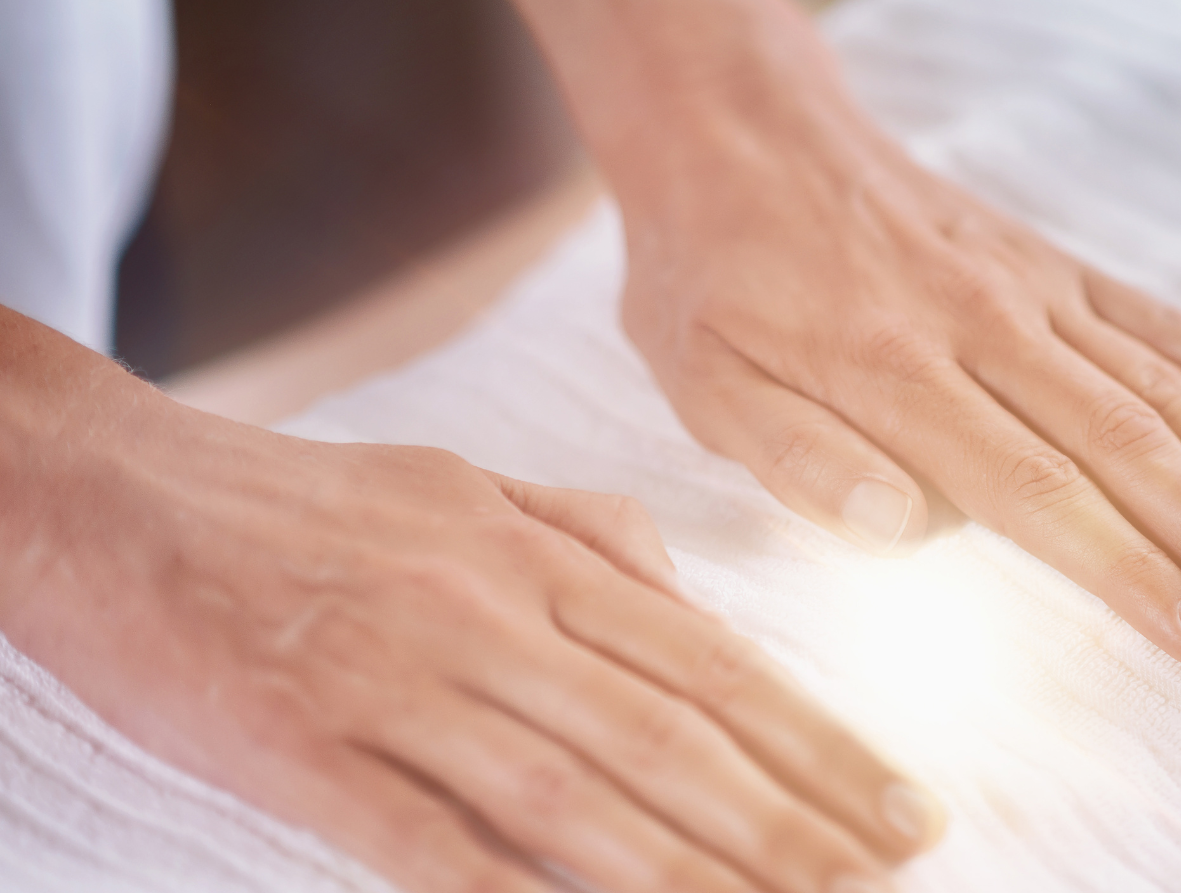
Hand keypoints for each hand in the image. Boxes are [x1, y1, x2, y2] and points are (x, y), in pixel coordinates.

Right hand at [0, 350, 940, 892]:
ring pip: (575, 793)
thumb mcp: (473, 486)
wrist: (116, 490)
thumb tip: (698, 602)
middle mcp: (489, 611)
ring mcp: (398, 680)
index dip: (819, 743)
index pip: (714, 664)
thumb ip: (593, 539)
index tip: (907, 805)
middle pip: (671, 735)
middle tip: (891, 877)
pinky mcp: (302, 746)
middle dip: (793, 818)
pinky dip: (515, 892)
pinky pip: (426, 838)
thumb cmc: (310, 503)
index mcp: (538, 552)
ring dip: (693, 870)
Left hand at [614, 41, 1180, 668]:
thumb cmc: (712, 280)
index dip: (1129, 569)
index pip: (1038, 491)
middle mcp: (989, 328)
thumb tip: (903, 527)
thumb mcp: (703, 381)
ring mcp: (1034, 290)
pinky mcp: (1053, 265)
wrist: (741, 129)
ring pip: (1165, 387)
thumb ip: (799, 459)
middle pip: (1130, 447)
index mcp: (899, 375)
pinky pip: (1159, 318)